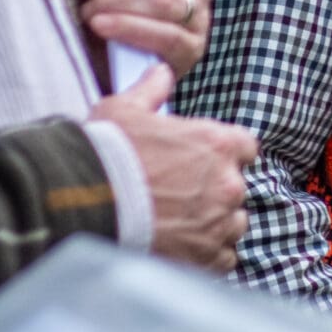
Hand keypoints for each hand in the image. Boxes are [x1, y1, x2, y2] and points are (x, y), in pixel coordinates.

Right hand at [92, 64, 257, 270]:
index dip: (225, 154)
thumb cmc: (106, 153)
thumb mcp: (124, 109)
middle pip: (235, 188)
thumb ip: (150, 90)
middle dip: (213, 192)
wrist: (87, 206)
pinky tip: (180, 250)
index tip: (203, 162)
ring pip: (232, 225)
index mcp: (218, 143)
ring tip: (178, 226)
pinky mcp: (207, 259)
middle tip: (179, 198)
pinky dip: (207, 257)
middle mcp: (228, 184)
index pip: (245, 147)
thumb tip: (161, 72)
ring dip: (213, 226)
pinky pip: (223, 260)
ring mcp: (220, 224)